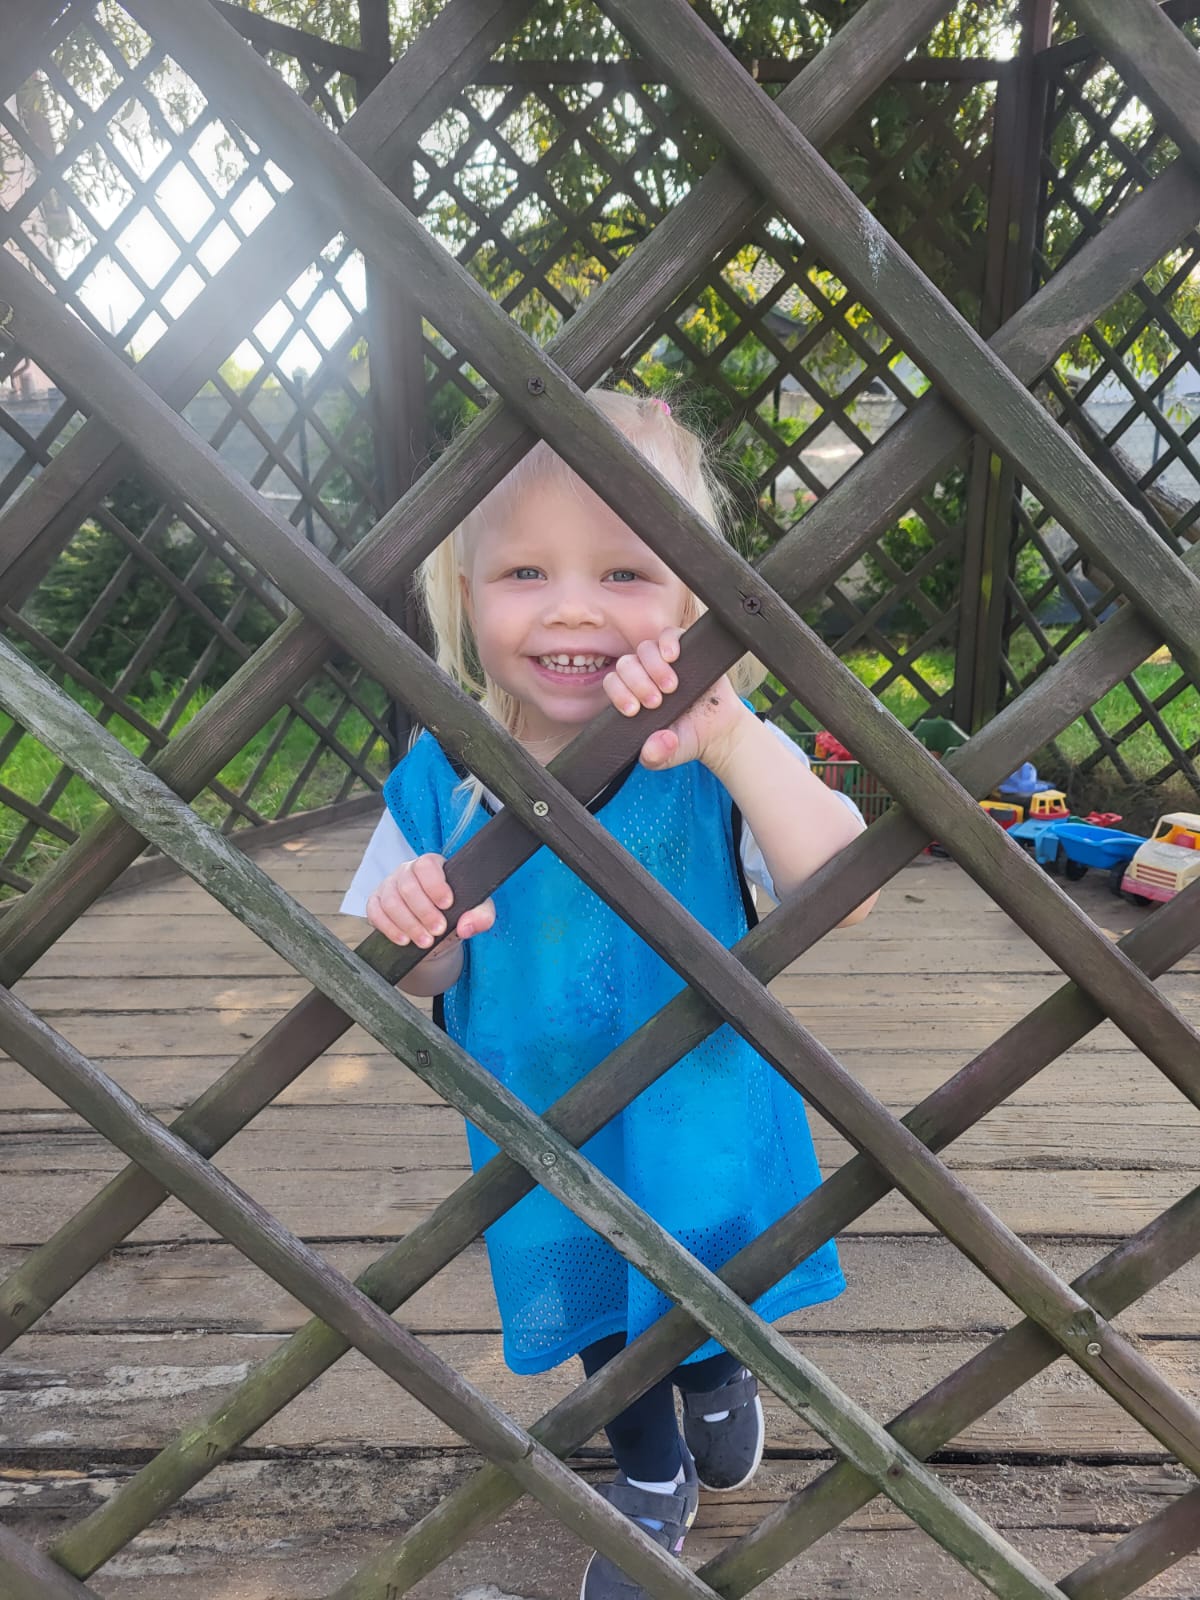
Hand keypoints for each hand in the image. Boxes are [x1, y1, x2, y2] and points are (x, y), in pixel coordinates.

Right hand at [366, 853, 494, 949]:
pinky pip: (374, 912)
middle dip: (424, 912)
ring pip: (391, 901)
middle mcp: (407, 872)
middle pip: (408, 886)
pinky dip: (389, 928)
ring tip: (425, 941)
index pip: (427, 865)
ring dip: (409, 924)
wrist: (437, 933)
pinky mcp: (376, 903)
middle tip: (438, 930)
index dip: (435, 885)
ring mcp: (389, 886)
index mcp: (431, 865)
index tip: (447, 905)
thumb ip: (481, 916)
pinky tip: (404, 940)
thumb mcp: (475, 912)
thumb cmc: (455, 914)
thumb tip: (467, 926)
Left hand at [603, 626, 747, 769]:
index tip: (634, 710)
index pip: (613, 684)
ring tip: (671, 687)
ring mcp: (665, 661)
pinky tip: (673, 656)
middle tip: (656, 703)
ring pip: (645, 649)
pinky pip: (670, 633)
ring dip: (654, 667)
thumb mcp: (669, 755)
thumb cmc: (687, 739)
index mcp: (632, 696)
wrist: (719, 732)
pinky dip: (668, 642)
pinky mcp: (686, 650)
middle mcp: (644, 675)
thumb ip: (656, 756)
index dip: (619, 693)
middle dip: (637, 683)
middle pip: (626, 664)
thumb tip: (652, 749)